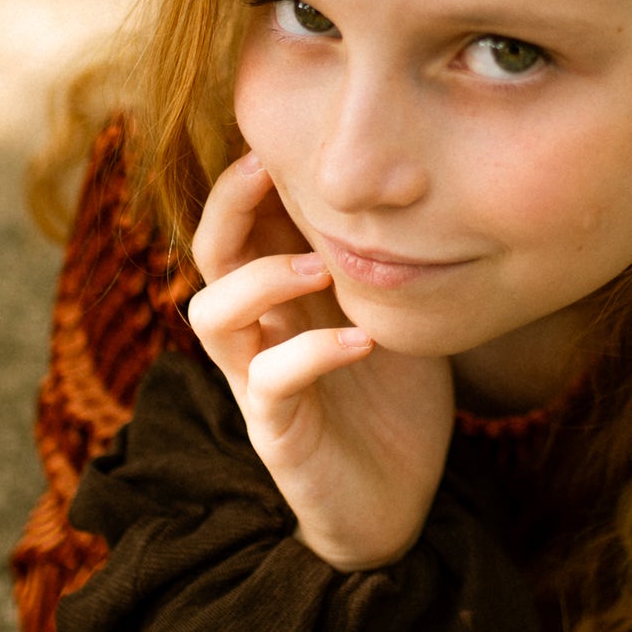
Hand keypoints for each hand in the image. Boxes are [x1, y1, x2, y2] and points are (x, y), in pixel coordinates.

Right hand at [185, 151, 454, 568]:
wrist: (397, 501)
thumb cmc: (392, 398)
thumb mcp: (396, 308)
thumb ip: (388, 254)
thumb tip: (423, 180)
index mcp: (282, 297)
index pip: (244, 221)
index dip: (252, 176)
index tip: (289, 130)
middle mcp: (257, 332)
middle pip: (209, 253)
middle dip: (229, 203)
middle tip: (270, 164)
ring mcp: (258, 383)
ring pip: (211, 315)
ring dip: (260, 279)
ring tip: (321, 266)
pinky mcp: (278, 433)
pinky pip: (271, 383)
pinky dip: (313, 354)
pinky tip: (364, 339)